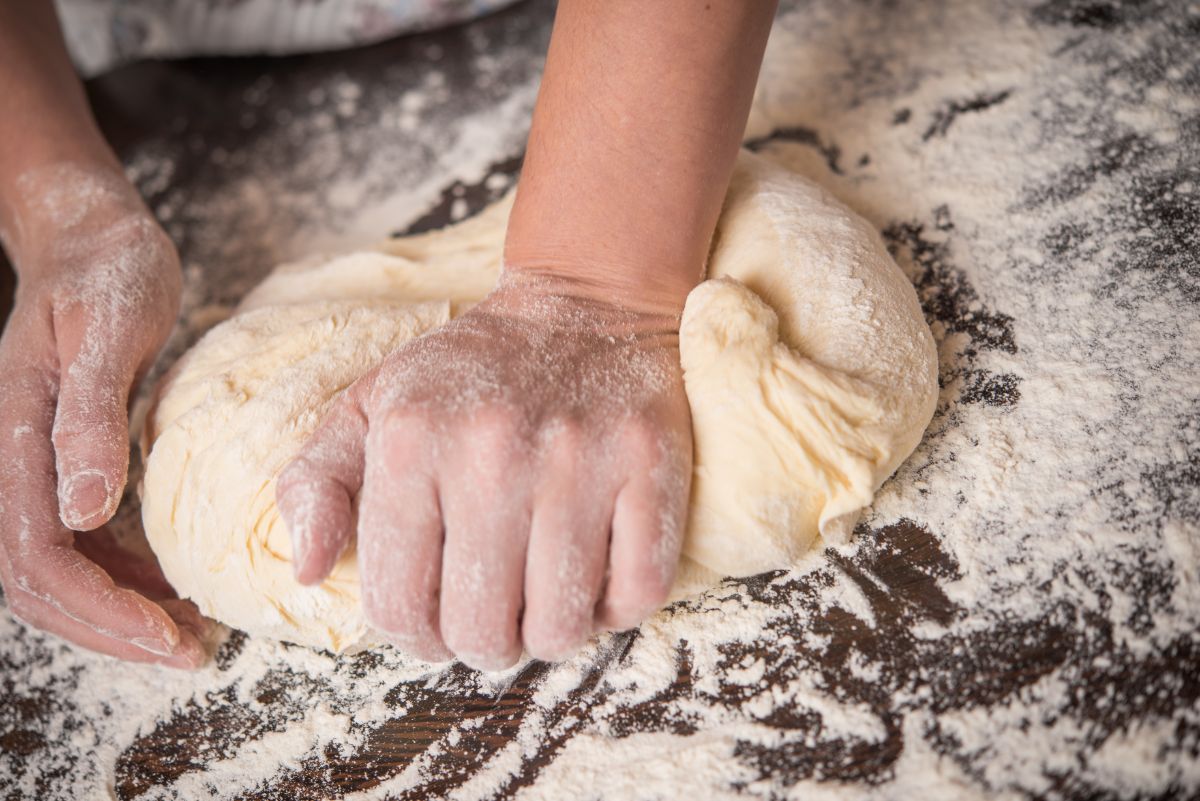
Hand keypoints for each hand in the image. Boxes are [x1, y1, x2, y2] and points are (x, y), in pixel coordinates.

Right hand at [0, 164, 205, 666]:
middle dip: (109, 628)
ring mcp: (30, 463)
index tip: (168, 636)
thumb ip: (90, 419)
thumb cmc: (107, 272)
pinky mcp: (59, 460)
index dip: (99, 609)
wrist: (92, 238)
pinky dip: (119, 572)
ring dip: (114, 609)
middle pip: (36, 580)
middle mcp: (10, 459)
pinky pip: (76, 539)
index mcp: (13, 435)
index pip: (37, 556)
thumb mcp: (110, 331)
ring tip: (184, 632)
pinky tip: (167, 584)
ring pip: (53, 568)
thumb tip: (83, 511)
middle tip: (187, 653)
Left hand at [277, 275, 692, 668]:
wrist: (585, 306)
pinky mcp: (650, 465)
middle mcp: (493, 453)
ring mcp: (579, 461)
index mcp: (412, 442)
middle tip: (492, 616)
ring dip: (548, 634)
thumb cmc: (470, 370)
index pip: (398, 605)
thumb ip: (317, 483)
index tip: (434, 622)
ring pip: (561, 627)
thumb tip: (309, 573)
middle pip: (482, 630)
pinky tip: (596, 580)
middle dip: (481, 644)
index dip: (414, 636)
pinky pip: (639, 592)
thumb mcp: (371, 405)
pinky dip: (616, 609)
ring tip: (542, 598)